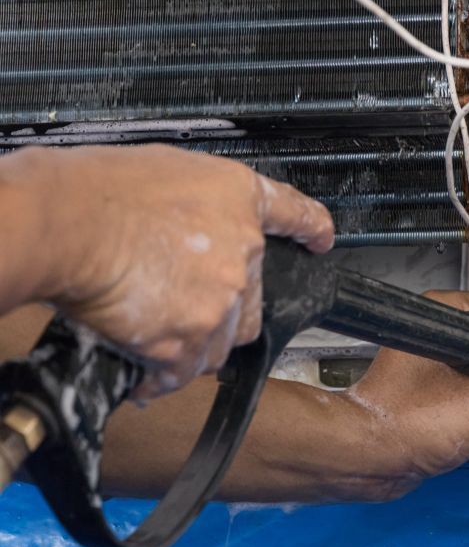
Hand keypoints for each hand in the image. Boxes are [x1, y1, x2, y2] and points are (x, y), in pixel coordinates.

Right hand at [13, 144, 333, 398]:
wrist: (69, 222)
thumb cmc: (99, 190)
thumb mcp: (166, 171)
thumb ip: (196, 207)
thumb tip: (190, 232)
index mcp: (240, 199)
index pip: (294, 213)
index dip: (312, 229)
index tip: (321, 240)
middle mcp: (244, 251)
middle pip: (252, 302)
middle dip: (224, 312)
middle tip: (182, 306)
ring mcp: (221, 298)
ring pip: (221, 342)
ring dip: (193, 345)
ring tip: (152, 333)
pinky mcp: (190, 337)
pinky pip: (185, 371)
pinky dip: (163, 375)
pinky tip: (142, 368)